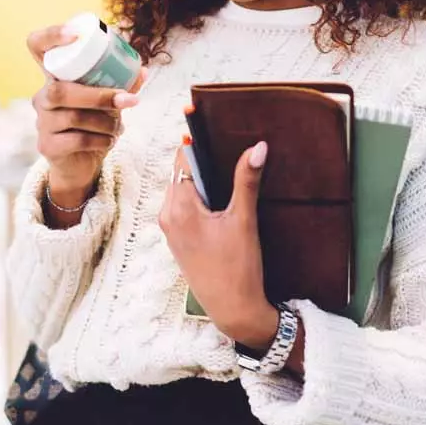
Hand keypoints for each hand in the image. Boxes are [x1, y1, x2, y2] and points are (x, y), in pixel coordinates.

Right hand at [27, 24, 147, 201]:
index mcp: (56, 78)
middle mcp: (43, 97)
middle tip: (128, 101)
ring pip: (74, 117)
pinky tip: (108, 141)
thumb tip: (143, 70)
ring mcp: (42, 122)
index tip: (75, 34)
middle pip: (60, 90)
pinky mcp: (47, 146)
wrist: (80, 164)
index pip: (37, 46)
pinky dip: (102, 140)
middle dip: (99, 96)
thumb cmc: (93, 125)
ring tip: (118, 127)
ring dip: (107, 122)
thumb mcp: (108, 102)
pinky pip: (78, 140)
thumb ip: (123, 86)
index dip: (51, 36)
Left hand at [159, 142, 278, 349]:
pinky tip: (220, 196)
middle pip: (181, 171)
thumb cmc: (238, 268)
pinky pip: (184, 205)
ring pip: (183, 188)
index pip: (182, 159)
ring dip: (202, 177)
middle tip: (225, 141)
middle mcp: (168, 215)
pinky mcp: (177, 238)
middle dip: (202, 157)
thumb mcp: (244, 220)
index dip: (194, 137)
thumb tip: (257, 147)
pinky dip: (199, 195)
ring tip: (226, 167)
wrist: (233, 310)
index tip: (198, 114)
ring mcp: (170, 228)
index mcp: (179, 207)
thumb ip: (247, 181)